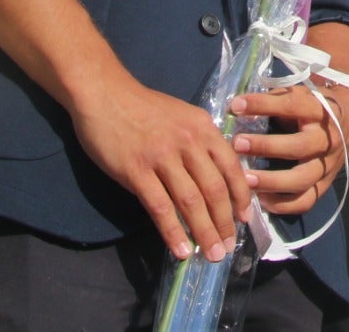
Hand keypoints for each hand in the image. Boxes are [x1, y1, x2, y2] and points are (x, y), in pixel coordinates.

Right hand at [69, 74, 250, 262]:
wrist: (104, 93)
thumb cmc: (144, 107)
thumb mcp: (183, 116)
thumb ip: (200, 142)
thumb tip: (217, 177)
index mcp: (203, 128)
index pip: (231, 167)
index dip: (241, 196)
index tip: (244, 218)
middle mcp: (188, 142)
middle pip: (214, 189)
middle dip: (224, 223)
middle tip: (228, 246)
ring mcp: (161, 156)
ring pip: (190, 202)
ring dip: (204, 232)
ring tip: (212, 254)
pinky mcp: (136, 170)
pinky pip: (160, 207)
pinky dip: (172, 232)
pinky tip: (180, 250)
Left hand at [229, 83, 348, 215]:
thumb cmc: (313, 106)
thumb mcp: (299, 94)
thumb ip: (273, 99)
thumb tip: (236, 106)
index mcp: (320, 110)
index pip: (292, 106)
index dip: (263, 105)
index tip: (236, 106)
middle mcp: (327, 139)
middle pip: (299, 146)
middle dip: (266, 146)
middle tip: (237, 145)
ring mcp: (327, 164)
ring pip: (302, 179)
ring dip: (271, 181)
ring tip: (245, 180)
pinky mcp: (325, 185)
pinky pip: (305, 201)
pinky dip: (283, 205)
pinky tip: (261, 199)